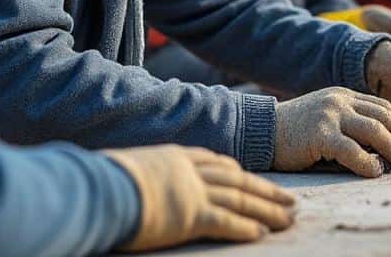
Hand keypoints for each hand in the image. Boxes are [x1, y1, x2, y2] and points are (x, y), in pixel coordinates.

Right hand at [105, 145, 294, 251]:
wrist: (101, 188)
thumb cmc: (103, 180)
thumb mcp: (124, 168)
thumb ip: (137, 174)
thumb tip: (125, 181)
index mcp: (175, 156)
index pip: (213, 161)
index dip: (235, 171)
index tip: (250, 177)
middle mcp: (190, 171)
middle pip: (237, 180)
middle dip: (265, 190)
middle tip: (289, 198)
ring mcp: (194, 192)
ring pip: (240, 200)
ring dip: (267, 209)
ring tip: (288, 218)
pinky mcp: (192, 216)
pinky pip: (226, 222)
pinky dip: (246, 228)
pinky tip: (263, 234)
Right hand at [273, 87, 390, 177]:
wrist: (260, 130)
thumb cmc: (293, 132)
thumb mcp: (324, 119)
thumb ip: (349, 125)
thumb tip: (380, 149)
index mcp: (342, 95)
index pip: (382, 106)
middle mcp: (339, 101)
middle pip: (384, 116)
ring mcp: (330, 115)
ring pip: (375, 130)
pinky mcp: (320, 134)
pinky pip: (353, 150)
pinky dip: (368, 163)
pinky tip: (375, 172)